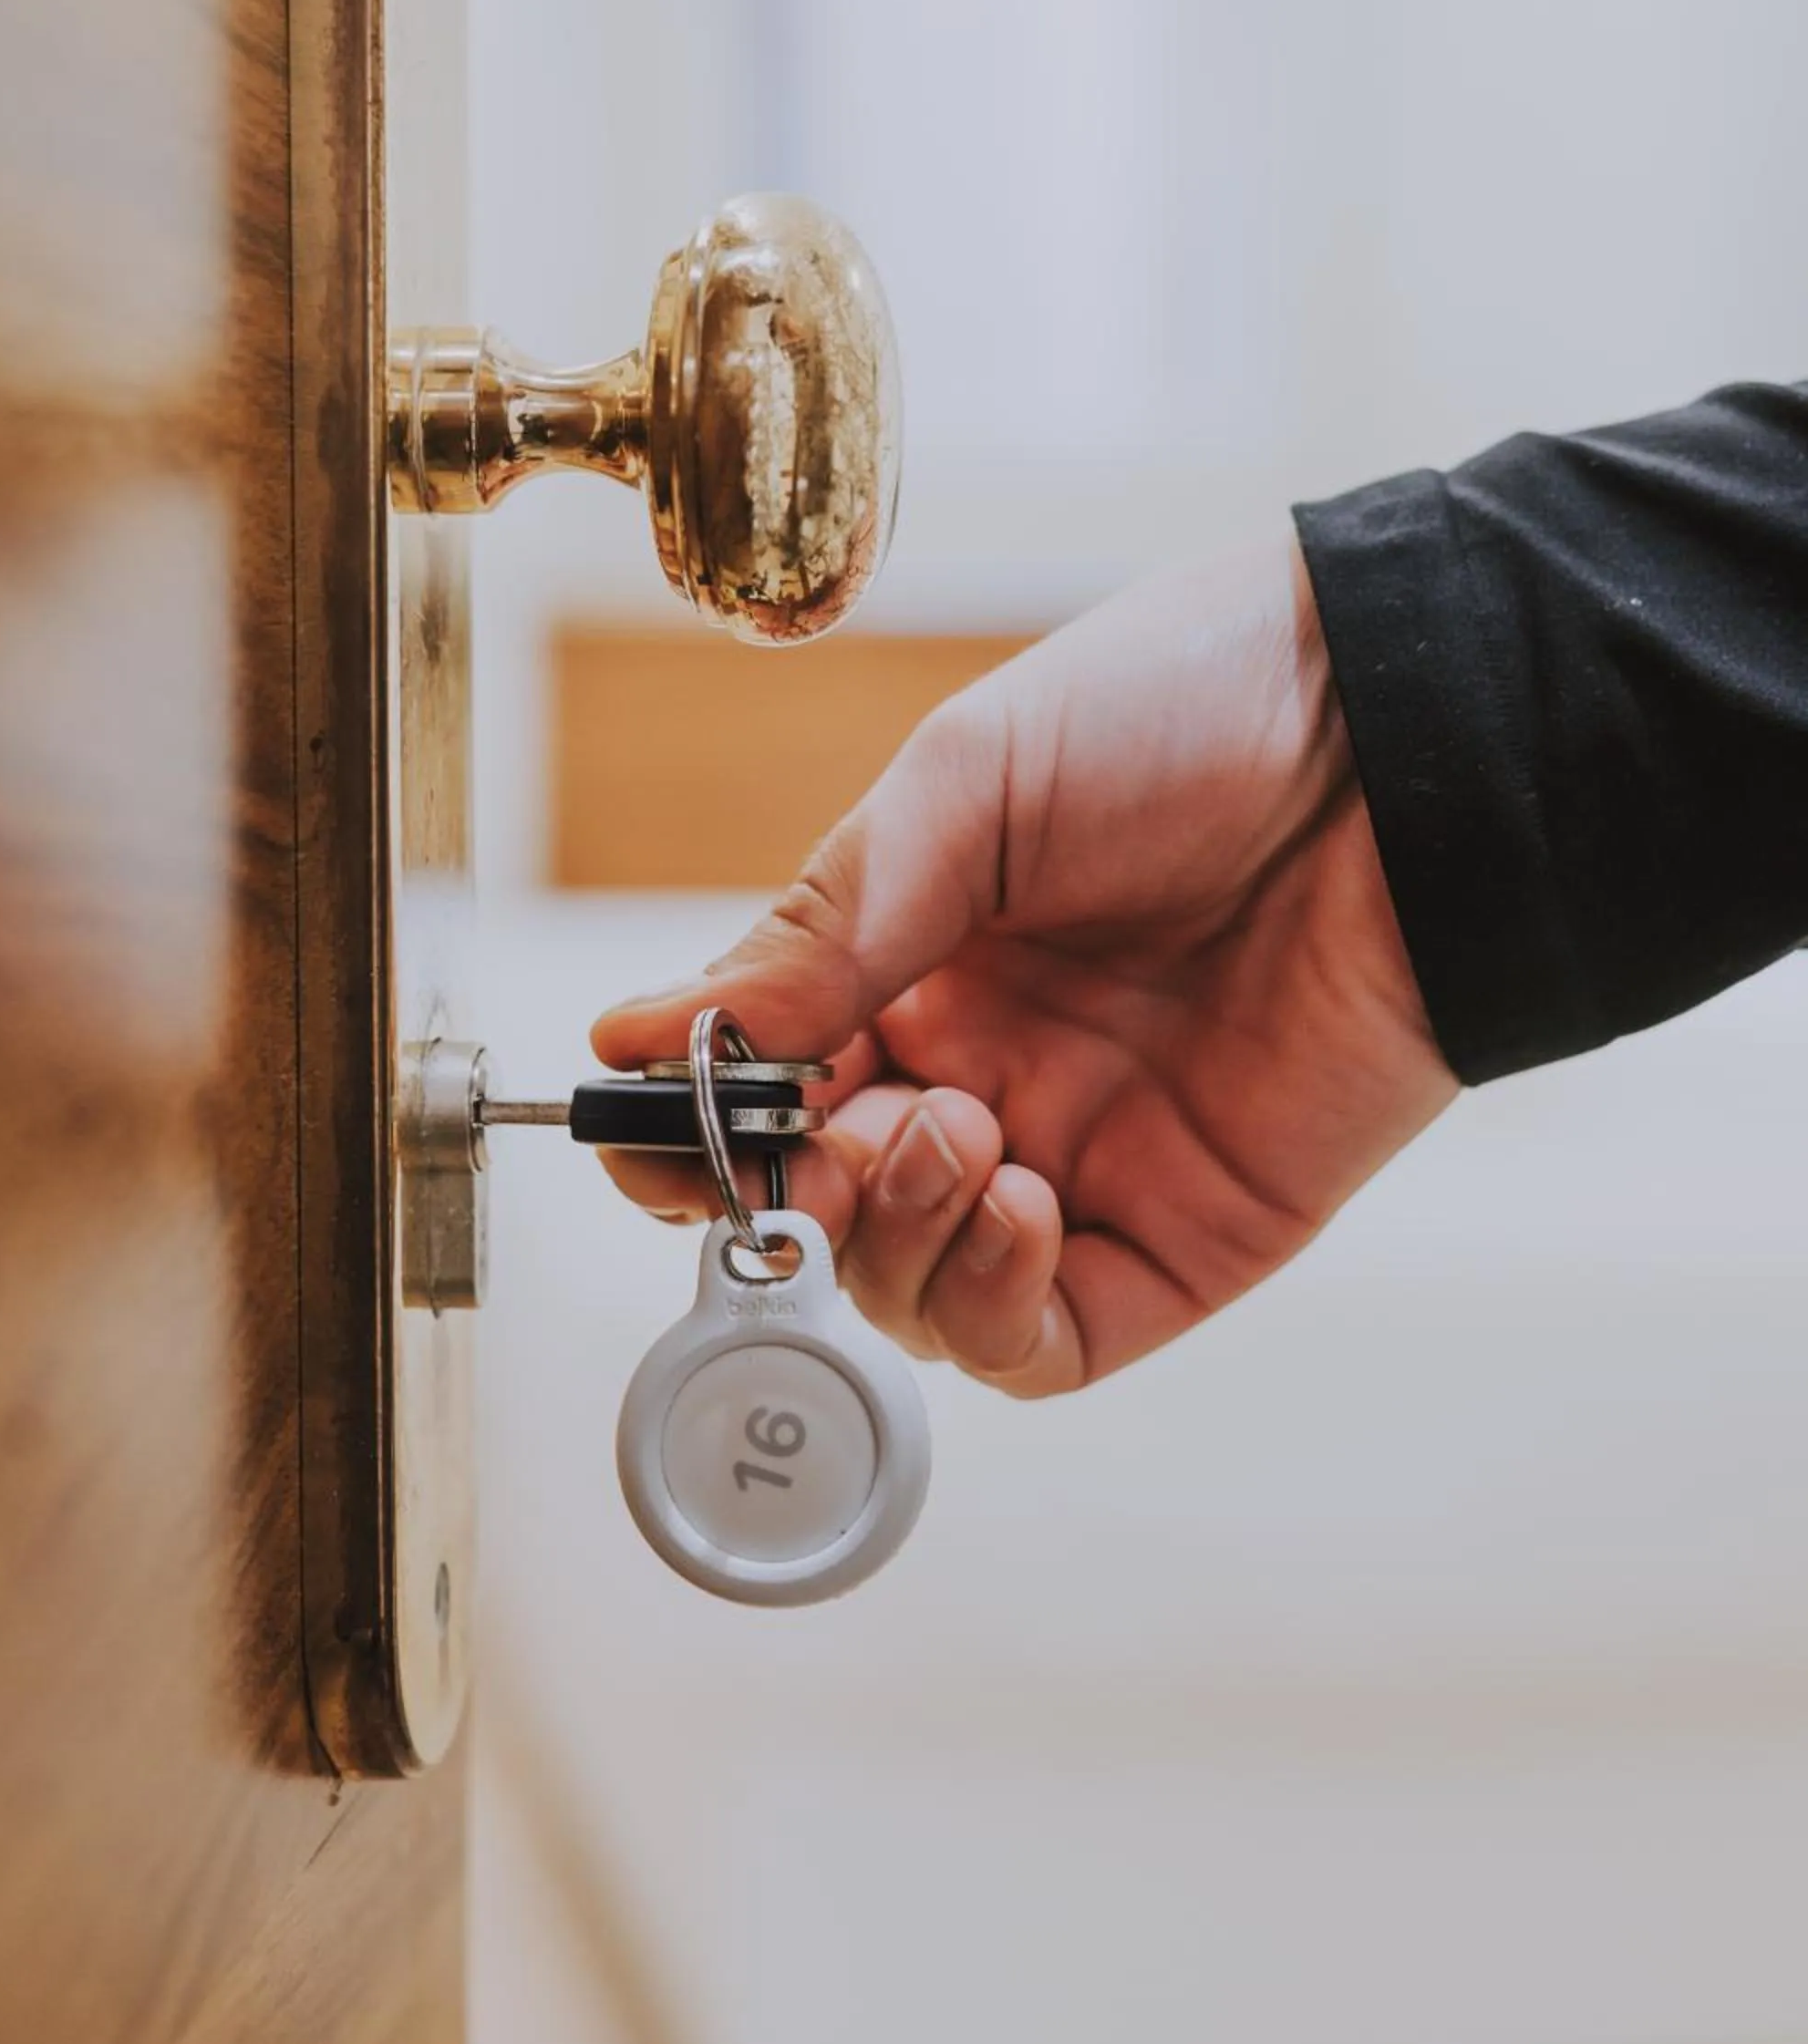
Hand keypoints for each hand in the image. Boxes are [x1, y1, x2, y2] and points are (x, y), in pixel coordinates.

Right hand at [594, 537, 1454, 1396]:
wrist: (1402, 735)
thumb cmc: (1186, 708)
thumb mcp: (966, 790)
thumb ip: (819, 932)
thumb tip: (640, 1041)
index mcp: (918, 963)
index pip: (765, 1092)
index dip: (695, 1131)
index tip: (653, 1127)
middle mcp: (988, 1073)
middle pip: (826, 1212)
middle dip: (786, 1199)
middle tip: (818, 1140)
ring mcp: (1084, 1158)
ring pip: (919, 1292)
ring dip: (892, 1238)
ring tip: (949, 1126)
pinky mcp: (1188, 1233)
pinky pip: (1047, 1334)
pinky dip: (992, 1299)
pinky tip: (1010, 1191)